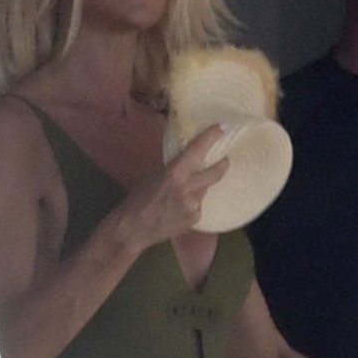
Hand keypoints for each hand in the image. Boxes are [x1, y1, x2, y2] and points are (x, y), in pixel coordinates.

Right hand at [118, 125, 228, 250]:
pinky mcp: (194, 219)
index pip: (198, 150)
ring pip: (204, 190)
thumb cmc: (137, 200)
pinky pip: (198, 206)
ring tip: (182, 192)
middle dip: (222, 165)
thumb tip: (188, 161)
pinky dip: (191, 203)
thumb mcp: (154, 176)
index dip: (212, 137)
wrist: (132, 230)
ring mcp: (193, 206)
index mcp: (175, 173)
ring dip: (198, 187)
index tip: (223, 127)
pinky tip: (177, 209)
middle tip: (225, 160)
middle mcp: (188, 189)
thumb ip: (174, 168)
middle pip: (215, 173)